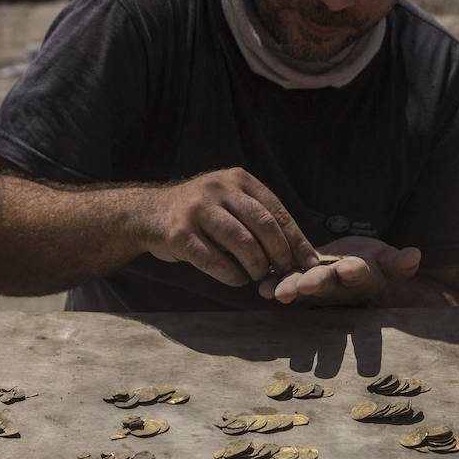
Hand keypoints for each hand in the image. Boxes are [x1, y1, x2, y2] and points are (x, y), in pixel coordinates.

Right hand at [141, 168, 318, 286]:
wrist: (149, 214)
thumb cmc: (200, 214)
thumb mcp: (228, 200)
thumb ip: (256, 217)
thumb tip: (297, 252)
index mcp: (237, 179)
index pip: (276, 210)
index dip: (296, 239)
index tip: (309, 262)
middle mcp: (218, 188)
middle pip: (263, 225)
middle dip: (280, 254)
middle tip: (285, 272)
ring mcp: (197, 209)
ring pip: (242, 242)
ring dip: (257, 266)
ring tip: (260, 277)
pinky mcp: (180, 233)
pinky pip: (214, 260)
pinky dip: (232, 275)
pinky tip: (238, 279)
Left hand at [259, 236, 421, 306]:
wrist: (357, 273)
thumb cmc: (375, 264)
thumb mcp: (389, 261)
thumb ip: (399, 262)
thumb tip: (415, 254)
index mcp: (362, 277)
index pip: (359, 274)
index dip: (353, 272)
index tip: (347, 269)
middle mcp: (339, 287)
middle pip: (327, 285)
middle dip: (314, 284)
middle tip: (302, 285)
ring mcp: (318, 286)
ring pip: (303, 287)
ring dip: (289, 288)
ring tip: (273, 292)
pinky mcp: (301, 280)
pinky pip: (287, 281)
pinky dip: (275, 284)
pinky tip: (261, 287)